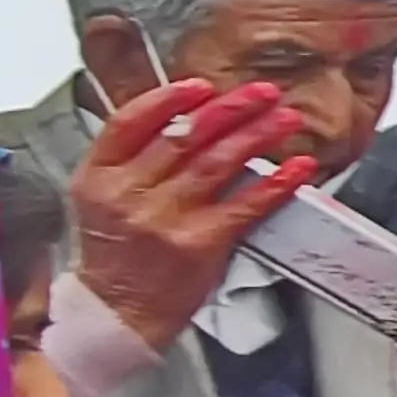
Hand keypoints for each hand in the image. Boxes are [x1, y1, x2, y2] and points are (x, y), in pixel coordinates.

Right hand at [63, 86, 314, 341]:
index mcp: (98, 176)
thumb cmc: (117, 252)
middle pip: (183, 136)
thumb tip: (187, 115)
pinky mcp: (199, 243)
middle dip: (230, 108)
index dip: (169, 98)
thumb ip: (134, 158)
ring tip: (285, 119)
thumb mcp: (103, 197)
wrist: (117, 311)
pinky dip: (276, 183)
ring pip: (218, 163)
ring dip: (258, 135)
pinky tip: (298, 168)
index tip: (202, 86)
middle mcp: (128, 193)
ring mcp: (164, 218)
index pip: (130, 122)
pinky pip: (246, 204)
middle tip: (263, 92)